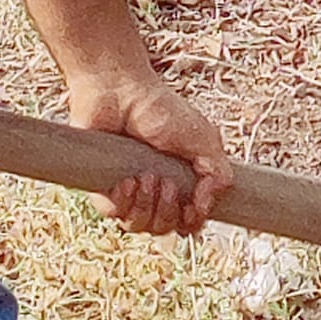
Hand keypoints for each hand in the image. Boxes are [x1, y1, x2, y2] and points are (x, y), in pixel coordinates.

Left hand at [69, 71, 231, 236]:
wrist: (120, 92)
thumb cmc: (159, 109)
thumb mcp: (202, 138)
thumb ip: (217, 170)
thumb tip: (211, 202)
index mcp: (181, 180)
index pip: (190, 220)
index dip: (194, 221)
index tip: (195, 206)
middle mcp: (155, 190)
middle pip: (166, 228)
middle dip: (169, 212)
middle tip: (168, 184)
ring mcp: (129, 190)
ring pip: (140, 226)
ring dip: (148, 207)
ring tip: (148, 177)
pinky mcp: (103, 188)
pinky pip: (115, 215)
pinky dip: (125, 203)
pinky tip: (129, 180)